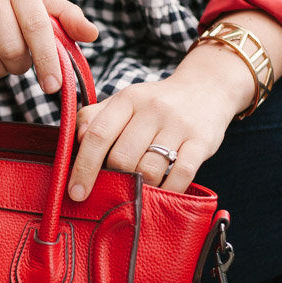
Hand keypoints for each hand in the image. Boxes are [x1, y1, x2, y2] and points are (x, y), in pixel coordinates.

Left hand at [68, 51, 252, 196]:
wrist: (206, 89)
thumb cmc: (154, 104)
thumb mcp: (124, 102)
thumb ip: (94, 118)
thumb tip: (75, 140)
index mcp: (127, 99)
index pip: (98, 134)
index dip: (83, 166)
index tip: (76, 192)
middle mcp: (152, 109)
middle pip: (122, 158)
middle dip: (114, 179)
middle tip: (114, 188)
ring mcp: (178, 125)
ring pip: (149, 170)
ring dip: (140, 187)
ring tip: (137, 191)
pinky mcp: (202, 141)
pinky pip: (181, 175)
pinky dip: (167, 191)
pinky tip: (161, 193)